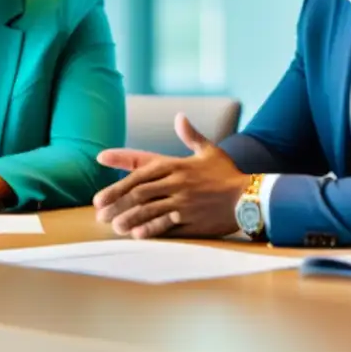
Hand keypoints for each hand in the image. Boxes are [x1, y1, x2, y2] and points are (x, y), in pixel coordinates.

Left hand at [94, 112, 250, 238]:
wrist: (250, 197)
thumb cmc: (227, 174)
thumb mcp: (209, 151)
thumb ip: (191, 136)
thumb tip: (180, 117)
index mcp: (176, 165)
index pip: (141, 166)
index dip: (119, 166)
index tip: (100, 164)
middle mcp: (176, 183)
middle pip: (138, 192)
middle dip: (116, 201)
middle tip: (99, 211)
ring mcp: (183, 202)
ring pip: (148, 209)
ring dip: (128, 218)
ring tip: (114, 226)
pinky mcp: (190, 221)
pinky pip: (166, 225)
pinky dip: (150, 229)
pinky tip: (137, 234)